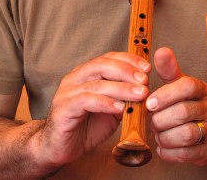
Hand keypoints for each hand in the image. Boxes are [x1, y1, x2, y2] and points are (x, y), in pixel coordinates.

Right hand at [34, 52, 150, 167]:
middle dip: (127, 71)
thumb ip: (125, 97)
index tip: (148, 67)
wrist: (59, 147)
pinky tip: (120, 108)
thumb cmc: (87, 125)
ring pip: (97, 83)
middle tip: (145, 80)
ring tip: (140, 94)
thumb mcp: (113, 108)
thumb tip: (146, 88)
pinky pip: (86, 101)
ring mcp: (67, 92)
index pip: (109, 58)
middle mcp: (76, 78)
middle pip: (103, 65)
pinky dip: (105, 103)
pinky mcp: (63, 109)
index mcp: (87, 73)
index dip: (129, 60)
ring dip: (122, 88)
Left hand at [147, 47, 206, 164]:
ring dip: (164, 136)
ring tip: (159, 133)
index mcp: (203, 90)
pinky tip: (164, 146)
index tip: (150, 103)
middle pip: (183, 112)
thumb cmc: (192, 104)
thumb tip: (161, 51)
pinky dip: (168, 151)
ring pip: (185, 134)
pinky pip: (185, 153)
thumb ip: (169, 70)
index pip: (188, 86)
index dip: (166, 94)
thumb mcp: (181, 86)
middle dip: (160, 119)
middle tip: (153, 121)